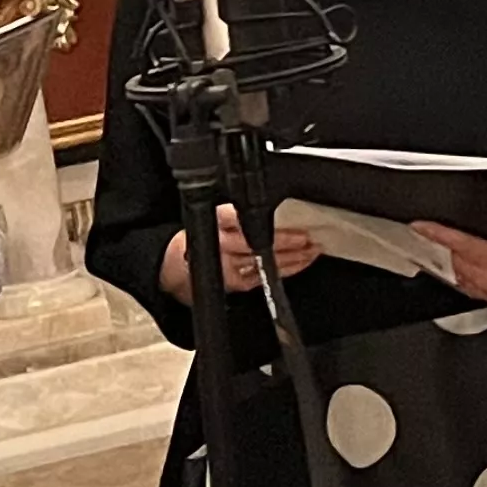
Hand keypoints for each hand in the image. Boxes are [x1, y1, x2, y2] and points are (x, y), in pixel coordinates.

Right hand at [160, 202, 320, 301]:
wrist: (174, 267)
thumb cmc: (199, 237)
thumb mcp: (213, 216)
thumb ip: (236, 212)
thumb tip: (274, 204)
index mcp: (215, 222)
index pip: (237, 217)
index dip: (261, 220)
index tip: (285, 217)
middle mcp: (221, 245)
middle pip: (256, 242)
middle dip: (285, 240)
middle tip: (309, 235)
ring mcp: (228, 266)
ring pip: (264, 261)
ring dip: (292, 255)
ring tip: (313, 248)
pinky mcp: (235, 283)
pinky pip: (265, 276)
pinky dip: (287, 269)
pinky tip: (302, 262)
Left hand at [416, 174, 486, 318]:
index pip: (462, 245)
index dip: (439, 234)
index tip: (421, 225)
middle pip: (453, 257)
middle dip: (441, 241)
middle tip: (430, 226)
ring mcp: (485, 289)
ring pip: (453, 271)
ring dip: (446, 256)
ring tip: (440, 241)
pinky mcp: (486, 295)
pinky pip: (461, 283)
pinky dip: (454, 271)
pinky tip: (454, 262)